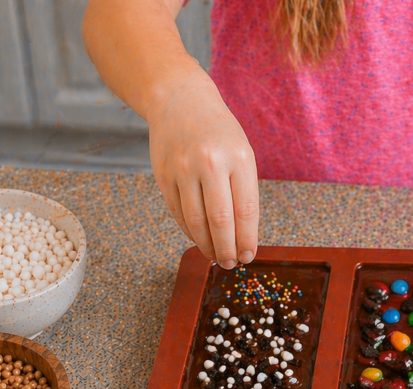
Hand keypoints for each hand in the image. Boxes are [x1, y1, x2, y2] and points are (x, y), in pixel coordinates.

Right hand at [146, 68, 258, 267]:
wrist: (180, 101)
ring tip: (217, 257)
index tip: (250, 256)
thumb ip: (244, 192)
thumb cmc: (220, 133)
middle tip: (232, 264)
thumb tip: (243, 237)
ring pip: (195, 221)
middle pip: (219, 220)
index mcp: (238, 158)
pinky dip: (190, 231)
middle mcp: (209, 163)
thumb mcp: (242, 154)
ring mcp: (182, 169)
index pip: (245, 211)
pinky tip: (200, 239)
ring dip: (207, 246)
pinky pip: (177, 212)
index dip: (247, 239)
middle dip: (227, 249)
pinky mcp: (162, 175)